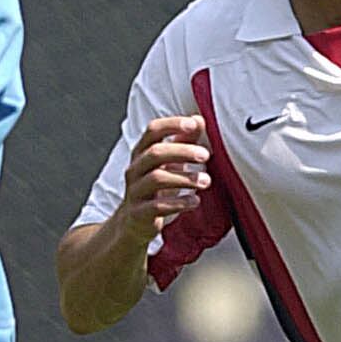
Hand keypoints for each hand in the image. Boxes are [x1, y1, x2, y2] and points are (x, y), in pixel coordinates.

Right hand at [120, 115, 210, 240]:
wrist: (134, 222)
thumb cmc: (156, 188)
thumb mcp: (170, 163)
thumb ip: (184, 141)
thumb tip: (199, 120)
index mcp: (142, 152)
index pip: (153, 130)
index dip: (172, 124)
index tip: (193, 124)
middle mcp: (135, 169)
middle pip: (155, 153)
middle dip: (182, 151)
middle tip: (206, 155)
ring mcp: (135, 191)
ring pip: (157, 178)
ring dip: (185, 178)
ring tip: (206, 181)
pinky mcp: (139, 213)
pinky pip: (158, 206)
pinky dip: (179, 203)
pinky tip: (195, 201)